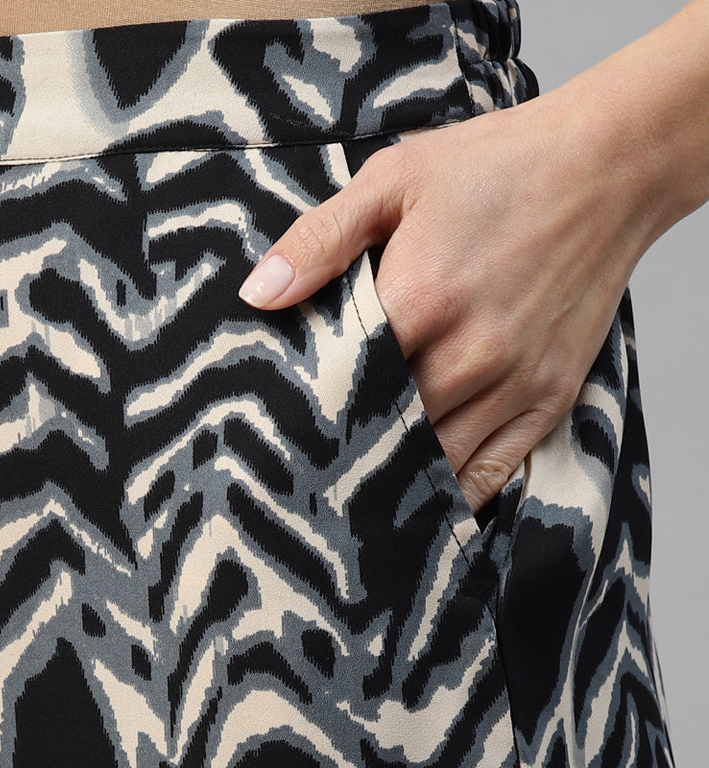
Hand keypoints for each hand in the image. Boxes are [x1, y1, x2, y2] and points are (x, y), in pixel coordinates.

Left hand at [237, 86, 658, 512]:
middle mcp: (470, 354)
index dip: (303, 413)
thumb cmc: (497, 166)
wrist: (610, 166)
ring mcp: (513, 384)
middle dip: (341, 453)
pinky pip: (488, 475)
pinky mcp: (548, 400)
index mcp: (422, 298)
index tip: (272, 434)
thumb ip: (322, 239)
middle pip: (383, 434)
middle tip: (299, 474)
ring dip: (389, 480)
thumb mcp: (395, 178)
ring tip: (345, 495)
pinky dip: (449, 496)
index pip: (342, 386)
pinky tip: (413, 501)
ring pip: (432, 465)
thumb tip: (257, 294)